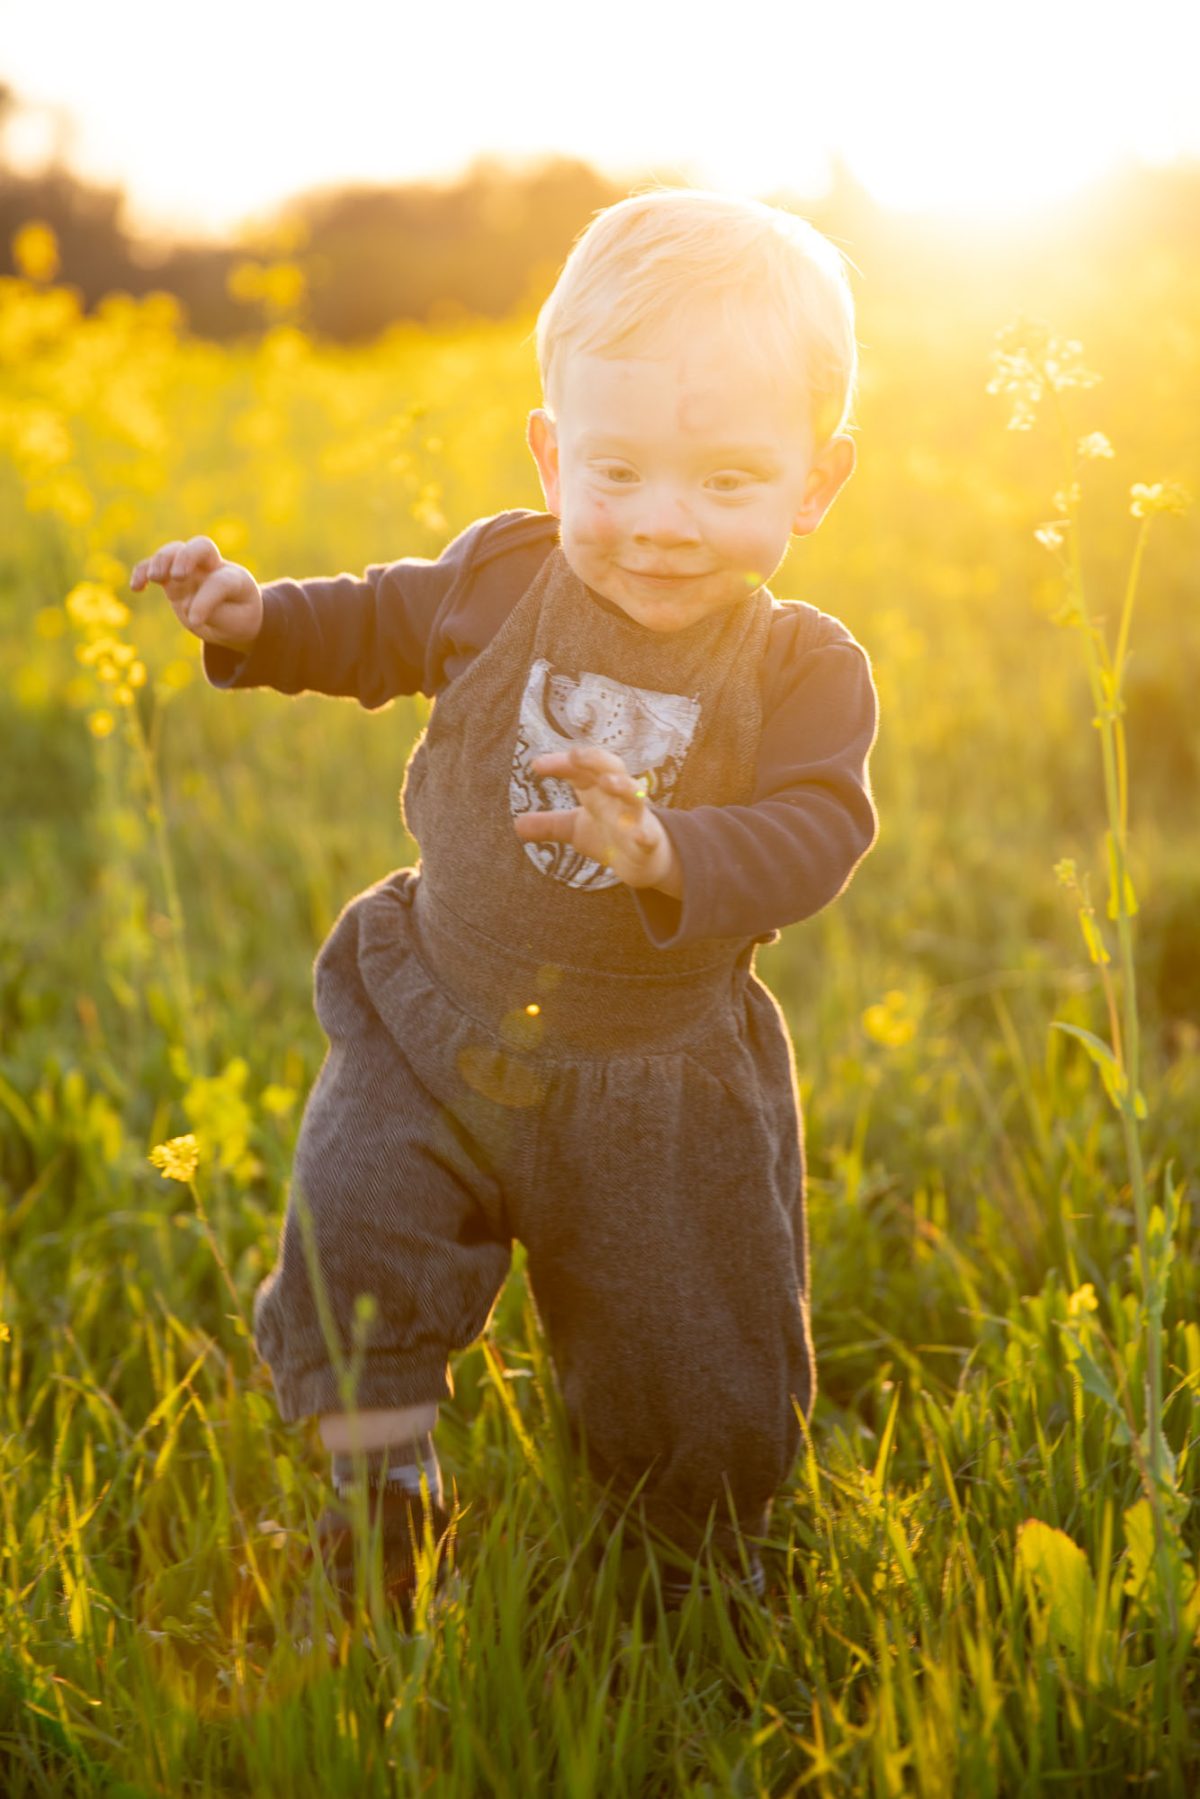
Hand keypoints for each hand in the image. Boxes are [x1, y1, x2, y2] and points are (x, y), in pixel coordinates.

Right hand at [130, 536, 262, 650]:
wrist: (232, 618)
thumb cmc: (236, 618)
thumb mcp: (235, 624)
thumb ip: (215, 614)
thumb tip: (187, 610)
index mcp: (235, 578)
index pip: (220, 582)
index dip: (205, 600)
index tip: (195, 621)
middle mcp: (213, 567)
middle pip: (201, 546)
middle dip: (186, 557)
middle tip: (177, 576)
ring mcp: (191, 569)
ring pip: (174, 551)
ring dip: (162, 561)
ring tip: (154, 578)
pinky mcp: (171, 577)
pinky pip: (153, 566)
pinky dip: (142, 572)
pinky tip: (136, 588)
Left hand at [513, 744, 682, 894]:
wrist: (645, 861)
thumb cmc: (611, 835)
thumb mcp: (575, 829)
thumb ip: (549, 825)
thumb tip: (517, 824)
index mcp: (599, 790)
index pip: (580, 769)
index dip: (561, 764)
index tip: (537, 765)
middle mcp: (618, 797)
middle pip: (611, 768)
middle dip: (595, 759)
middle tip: (575, 754)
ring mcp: (636, 817)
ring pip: (634, 795)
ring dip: (622, 786)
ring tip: (607, 782)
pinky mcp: (648, 840)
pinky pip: (649, 834)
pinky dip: (644, 833)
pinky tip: (639, 835)